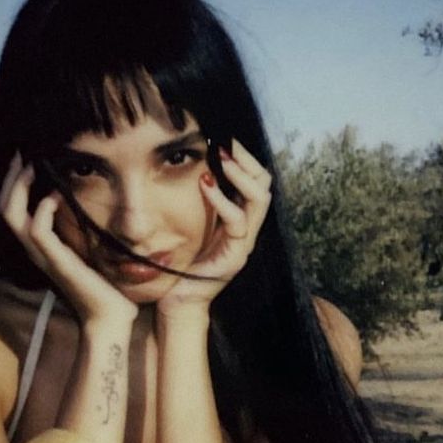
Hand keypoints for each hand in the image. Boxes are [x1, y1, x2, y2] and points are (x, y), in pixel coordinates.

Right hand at [0, 153, 137, 323]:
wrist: (109, 315)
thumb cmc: (102, 285)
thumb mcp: (86, 251)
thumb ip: (78, 230)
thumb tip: (81, 204)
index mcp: (39, 247)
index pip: (11, 210)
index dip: (13, 184)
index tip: (26, 159)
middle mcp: (35, 250)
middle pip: (4, 208)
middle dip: (11, 178)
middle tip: (24, 154)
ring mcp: (43, 257)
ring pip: (12, 215)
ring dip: (20, 186)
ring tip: (34, 166)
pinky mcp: (57, 262)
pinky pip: (37, 230)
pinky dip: (43, 209)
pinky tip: (56, 196)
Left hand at [157, 140, 271, 316]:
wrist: (177, 304)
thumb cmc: (179, 265)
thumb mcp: (191, 227)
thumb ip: (198, 204)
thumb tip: (192, 168)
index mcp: (238, 223)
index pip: (256, 183)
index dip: (246, 159)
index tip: (226, 139)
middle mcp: (246, 233)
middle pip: (265, 187)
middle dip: (249, 161)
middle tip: (227, 143)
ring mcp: (243, 246)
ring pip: (260, 201)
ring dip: (240, 175)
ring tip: (221, 159)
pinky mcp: (234, 259)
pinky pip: (237, 222)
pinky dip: (222, 200)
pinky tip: (206, 185)